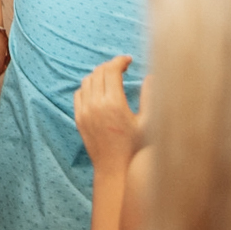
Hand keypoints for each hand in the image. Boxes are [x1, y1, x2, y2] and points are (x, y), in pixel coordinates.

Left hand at [74, 54, 143, 171]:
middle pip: (98, 72)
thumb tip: (152, 76)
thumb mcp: (148, 123)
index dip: (120, 61)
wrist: (115, 169)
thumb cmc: (136, 148)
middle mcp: (96, 105)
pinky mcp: (78, 118)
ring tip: (112, 77)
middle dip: (111, 66)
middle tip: (122, 67)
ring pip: (87, 81)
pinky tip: (99, 90)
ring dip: (99, 75)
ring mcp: (84, 111)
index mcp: (114, 103)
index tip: (128, 60)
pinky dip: (88, 87)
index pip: (111, 70)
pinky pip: (79, 94)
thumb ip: (150, 97)